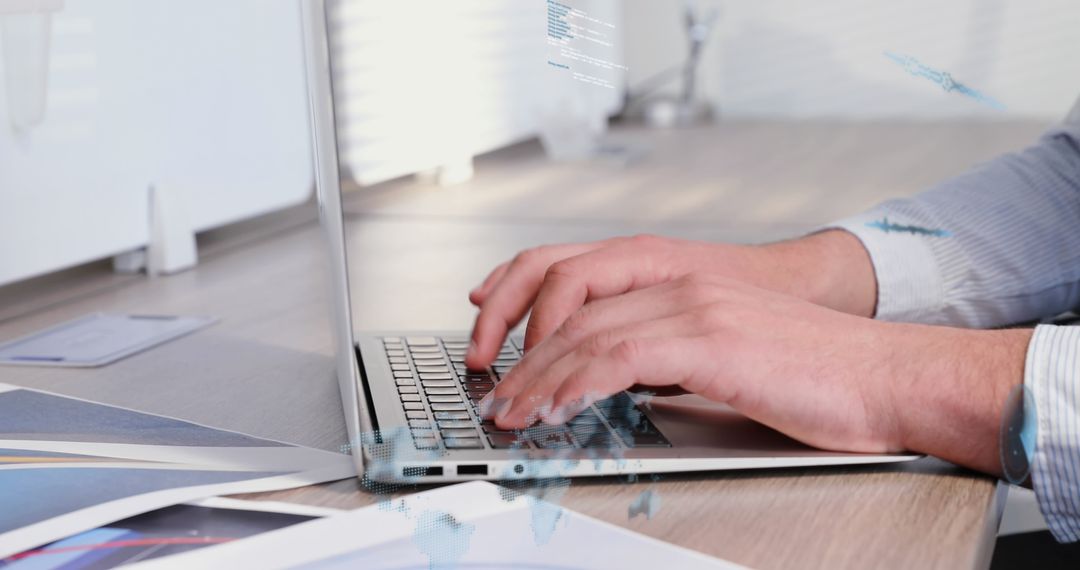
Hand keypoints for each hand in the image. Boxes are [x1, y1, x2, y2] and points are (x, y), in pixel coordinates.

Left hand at [466, 231, 875, 369]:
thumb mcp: (729, 353)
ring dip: (536, 375)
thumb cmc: (817, 372)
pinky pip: (620, 356)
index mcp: (681, 280)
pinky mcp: (710, 339)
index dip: (524, 302)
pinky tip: (555, 405)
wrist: (886, 375)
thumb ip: (673, 354)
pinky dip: (577, 381)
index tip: (492, 336)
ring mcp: (694, 306)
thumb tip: (626, 382)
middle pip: (570, 305)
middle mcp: (680, 283)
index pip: (578, 276)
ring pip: (585, 330)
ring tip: (510, 411)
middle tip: (493, 395)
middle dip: (518, 353)